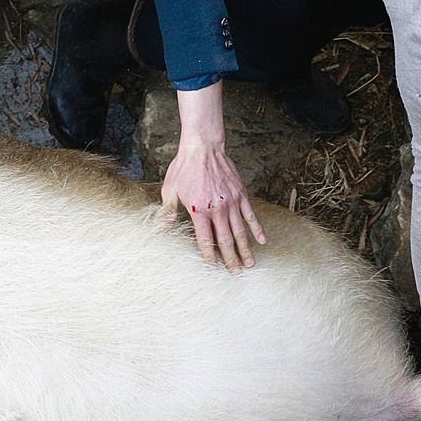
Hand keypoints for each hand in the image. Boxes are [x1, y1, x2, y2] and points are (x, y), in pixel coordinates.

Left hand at [158, 83, 264, 269]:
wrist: (203, 147)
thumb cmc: (183, 168)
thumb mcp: (170, 190)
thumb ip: (166, 212)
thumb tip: (158, 230)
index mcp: (199, 210)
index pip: (206, 239)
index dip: (210, 255)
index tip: (214, 267)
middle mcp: (217, 208)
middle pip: (226, 240)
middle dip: (231, 259)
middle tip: (236, 273)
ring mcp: (231, 201)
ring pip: (241, 230)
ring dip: (246, 249)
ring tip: (250, 263)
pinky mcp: (241, 193)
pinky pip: (251, 214)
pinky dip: (257, 228)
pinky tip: (262, 240)